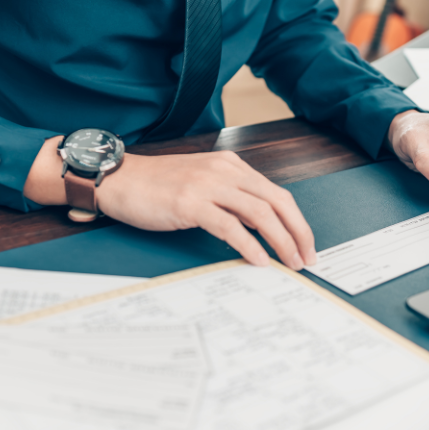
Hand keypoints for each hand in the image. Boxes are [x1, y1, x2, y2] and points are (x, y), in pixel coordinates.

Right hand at [96, 151, 316, 269]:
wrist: (120, 180)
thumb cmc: (159, 186)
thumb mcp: (204, 185)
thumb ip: (233, 199)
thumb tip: (262, 228)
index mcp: (232, 166)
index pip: (277, 193)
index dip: (297, 221)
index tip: (306, 245)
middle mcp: (225, 171)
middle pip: (277, 201)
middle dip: (298, 232)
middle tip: (307, 258)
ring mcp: (208, 185)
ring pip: (260, 213)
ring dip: (281, 241)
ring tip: (290, 263)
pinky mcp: (190, 203)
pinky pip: (230, 226)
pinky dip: (249, 245)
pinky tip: (258, 260)